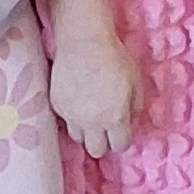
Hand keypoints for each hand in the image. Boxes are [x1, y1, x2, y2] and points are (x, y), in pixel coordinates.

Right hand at [50, 27, 144, 157]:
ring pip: (78, 138)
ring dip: (86, 131)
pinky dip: (72, 116)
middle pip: (96, 151)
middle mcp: (92, 123)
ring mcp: (72, 116)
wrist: (84, 43)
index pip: (120, 145)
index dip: (122, 139)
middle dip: (103, 142)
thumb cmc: (115, 59)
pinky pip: (66, 121)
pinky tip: (77, 100)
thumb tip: (129, 121)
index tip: (121, 130)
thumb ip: (135, 107)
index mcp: (115, 118)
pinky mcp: (57, 106)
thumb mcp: (136, 82)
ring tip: (89, 114)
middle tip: (105, 127)